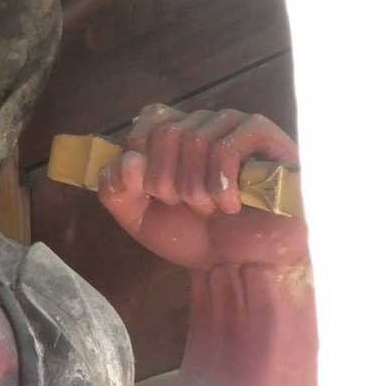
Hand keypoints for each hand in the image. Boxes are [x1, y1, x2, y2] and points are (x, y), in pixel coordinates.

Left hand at [96, 105, 308, 269]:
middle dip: (168, 182)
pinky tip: (230, 206)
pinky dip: (221, 184)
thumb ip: (115, 188)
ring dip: (196, 189)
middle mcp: (207, 122)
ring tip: (211, 210)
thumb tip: (129, 159)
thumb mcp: (138, 216)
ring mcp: (239, 128)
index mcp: (177, 131)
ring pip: (196, 140)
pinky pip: (229, 147)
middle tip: (186, 207)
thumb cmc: (194, 236)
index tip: (152, 192)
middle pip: (168, 132)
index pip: (150, 119)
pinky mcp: (270, 141)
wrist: (239, 266)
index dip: (144, 156)